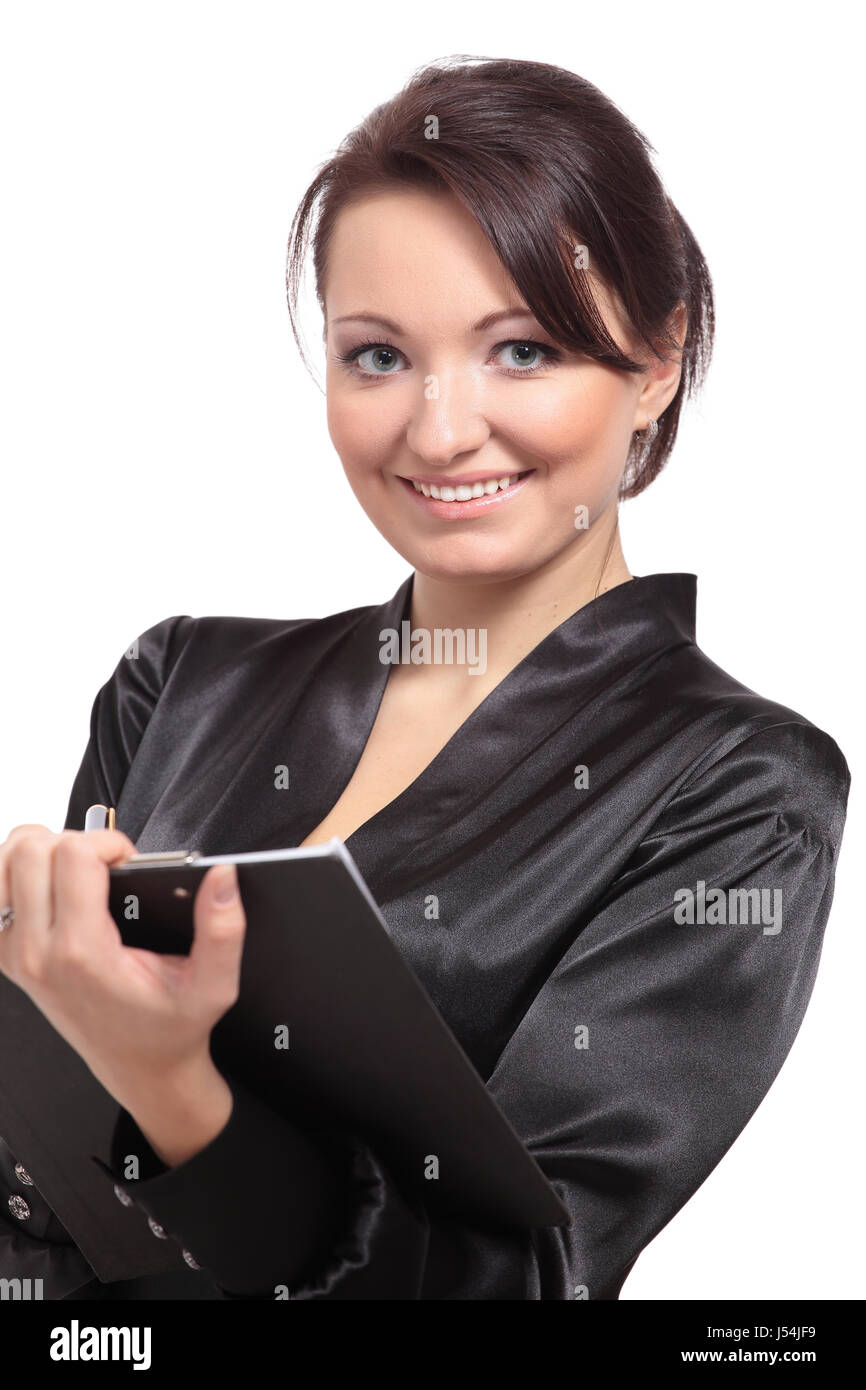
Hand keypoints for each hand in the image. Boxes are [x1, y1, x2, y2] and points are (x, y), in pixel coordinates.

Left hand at [0, 824, 244, 1159]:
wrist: (139, 1067)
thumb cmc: (169, 1028)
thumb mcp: (213, 985)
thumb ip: (224, 929)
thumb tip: (223, 878)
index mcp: (84, 953)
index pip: (74, 856)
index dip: (110, 842)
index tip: (130, 862)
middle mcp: (39, 952)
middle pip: (32, 850)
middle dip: (76, 841)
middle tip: (105, 864)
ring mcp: (17, 954)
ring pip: (4, 862)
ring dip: (40, 851)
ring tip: (74, 867)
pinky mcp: (7, 955)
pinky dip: (16, 875)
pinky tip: (48, 884)